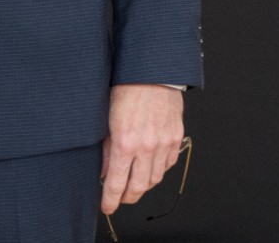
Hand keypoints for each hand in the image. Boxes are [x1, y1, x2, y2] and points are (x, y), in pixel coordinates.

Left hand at [100, 84, 183, 215]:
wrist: (152, 72)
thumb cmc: (125, 89)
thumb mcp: (105, 118)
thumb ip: (105, 148)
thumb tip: (103, 170)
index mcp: (125, 143)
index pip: (116, 183)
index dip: (110, 200)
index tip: (106, 207)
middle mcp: (146, 147)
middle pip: (138, 187)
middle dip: (126, 197)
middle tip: (118, 199)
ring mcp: (163, 144)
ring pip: (154, 179)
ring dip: (142, 186)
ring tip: (133, 185)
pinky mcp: (175, 138)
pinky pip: (167, 165)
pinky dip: (157, 171)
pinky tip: (149, 168)